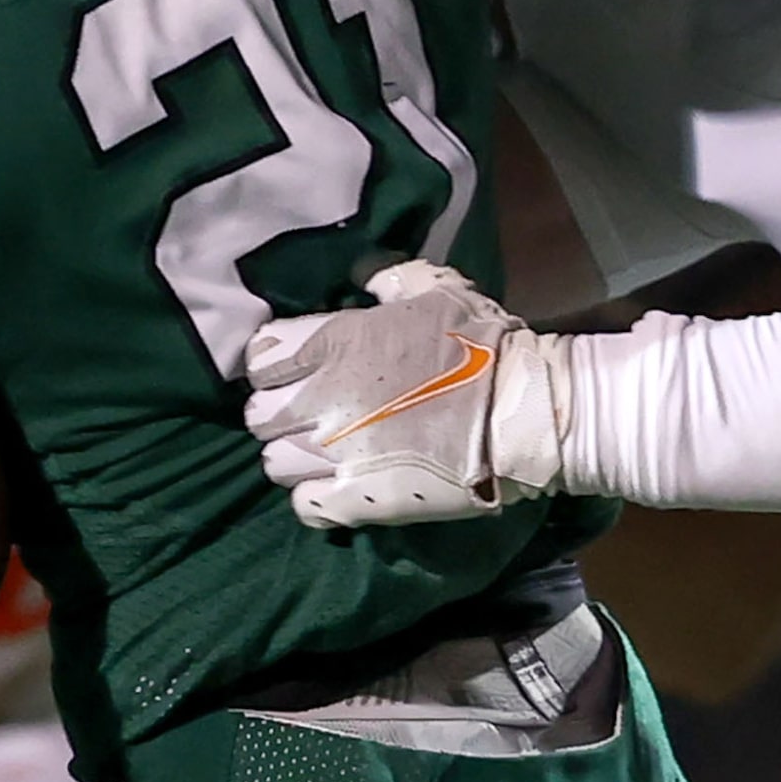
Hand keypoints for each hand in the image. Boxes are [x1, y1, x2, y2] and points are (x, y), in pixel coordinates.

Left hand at [243, 261, 567, 527]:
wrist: (521, 409)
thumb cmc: (481, 342)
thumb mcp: (437, 288)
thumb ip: (391, 278)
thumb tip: (364, 274)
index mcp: (333, 343)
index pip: (259, 358)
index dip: (276, 366)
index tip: (297, 370)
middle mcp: (320, 399)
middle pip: (259, 414)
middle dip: (281, 413)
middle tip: (314, 414)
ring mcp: (334, 455)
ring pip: (273, 462)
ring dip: (296, 457)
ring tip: (327, 455)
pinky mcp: (355, 501)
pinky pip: (302, 507)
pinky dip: (316, 499)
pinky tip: (339, 488)